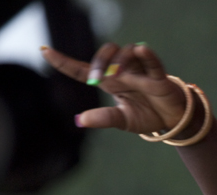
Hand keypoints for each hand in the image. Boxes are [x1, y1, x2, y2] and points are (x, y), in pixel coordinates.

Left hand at [41, 42, 189, 133]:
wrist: (173, 121)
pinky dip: (147, 56)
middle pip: (106, 54)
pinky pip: (152, 62)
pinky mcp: (158, 76)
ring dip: (120, 61)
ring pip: (126, 53)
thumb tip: (79, 120)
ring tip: (119, 76)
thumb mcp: (123, 120)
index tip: (44, 50)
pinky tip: (141, 50)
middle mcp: (123, 73)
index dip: (63, 61)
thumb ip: (103, 118)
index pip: (82, 70)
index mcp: (110, 84)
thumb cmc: (147, 116)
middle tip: (97, 77)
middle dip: (99, 61)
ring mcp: (140, 72)